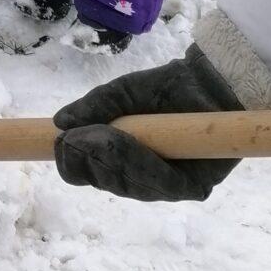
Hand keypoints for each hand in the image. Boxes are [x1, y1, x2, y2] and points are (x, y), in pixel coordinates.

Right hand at [53, 46, 241, 202]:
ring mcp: (166, 187)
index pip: (89, 173)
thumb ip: (93, 108)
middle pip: (106, 183)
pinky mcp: (193, 188)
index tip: (62, 142)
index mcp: (120, 160)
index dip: (75, 162)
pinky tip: (124, 146)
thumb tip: (59, 123)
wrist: (211, 81)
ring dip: (110, 161)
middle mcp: (142, 179)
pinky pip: (160, 186)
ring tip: (99, 136)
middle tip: (76, 138)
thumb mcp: (121, 94)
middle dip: (88, 160)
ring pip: (128, 186)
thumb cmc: (165, 87)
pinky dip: (139, 165)